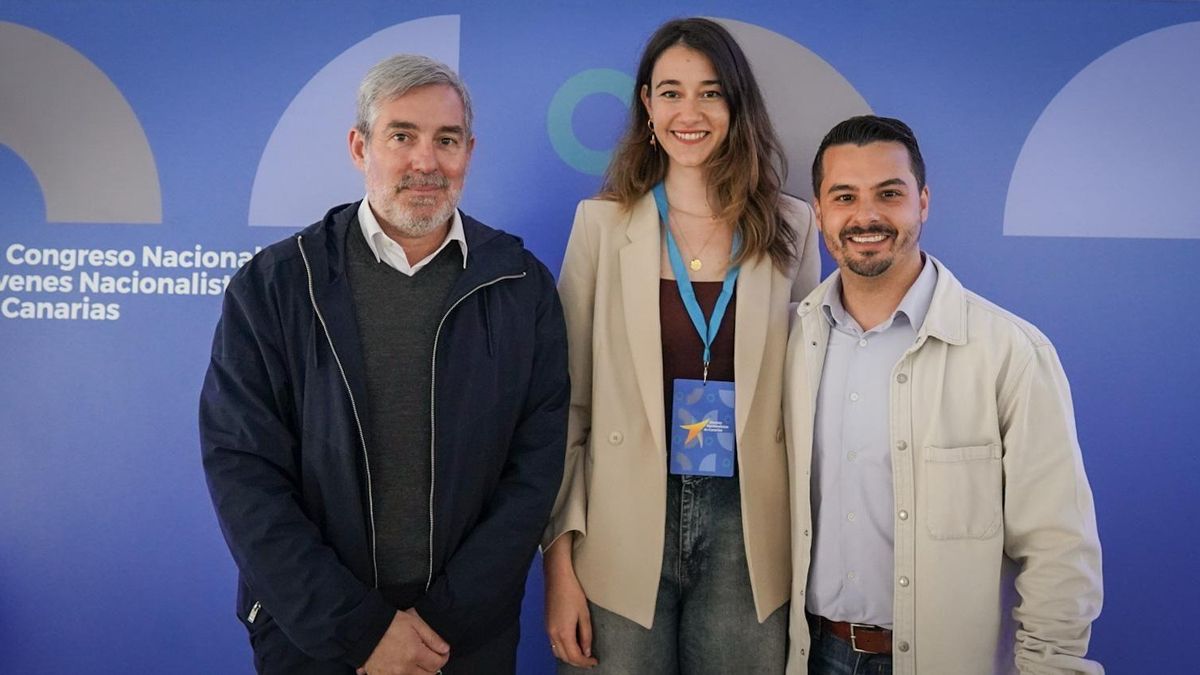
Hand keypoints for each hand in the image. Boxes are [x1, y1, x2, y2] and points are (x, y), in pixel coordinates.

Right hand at [357, 609, 449, 674]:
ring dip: (418, 671)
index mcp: (414, 653)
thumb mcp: (415, 623)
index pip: (437, 664)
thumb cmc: (390, 623)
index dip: (443, 657)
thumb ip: (432, 638)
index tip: (442, 652)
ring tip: (415, 659)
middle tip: (429, 656)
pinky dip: (404, 673)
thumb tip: (445, 650)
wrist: (365, 628)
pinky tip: (402, 664)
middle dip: (432, 666)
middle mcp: (404, 668)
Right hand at [543, 535, 598, 667]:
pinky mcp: (547, 624)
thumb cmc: (572, 592)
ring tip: (582, 654)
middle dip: (577, 662)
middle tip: (589, 661)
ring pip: (558, 652)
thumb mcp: (584, 614)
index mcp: (563, 632)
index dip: (585, 663)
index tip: (594, 662)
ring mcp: (548, 629)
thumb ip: (586, 635)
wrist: (557, 577)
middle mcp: (553, 634)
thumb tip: (586, 651)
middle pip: (565, 657)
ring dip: (569, 656)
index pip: (574, 656)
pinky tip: (572, 643)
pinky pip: (554, 644)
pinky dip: (563, 649)